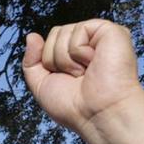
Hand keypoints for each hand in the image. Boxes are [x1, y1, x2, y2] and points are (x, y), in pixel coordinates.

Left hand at [22, 19, 143, 137]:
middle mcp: (89, 42)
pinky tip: (93, 63)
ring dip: (68, 60)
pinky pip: (79, 29)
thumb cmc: (73, 107)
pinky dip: (79, 51)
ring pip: (64, 31)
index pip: (49, 41)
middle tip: (77, 77)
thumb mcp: (41, 86)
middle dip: (56, 60)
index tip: (66, 80)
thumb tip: (31, 35)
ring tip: (85, 73)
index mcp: (75, 54)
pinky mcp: (111, 31)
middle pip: (55, 33)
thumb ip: (31, 62)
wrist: (95, 114)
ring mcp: (100, 36)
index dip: (48, 62)